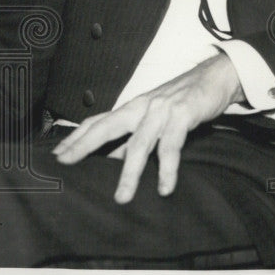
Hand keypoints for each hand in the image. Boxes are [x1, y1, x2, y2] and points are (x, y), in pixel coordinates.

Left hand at [52, 53, 244, 202]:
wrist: (217, 76)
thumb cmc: (185, 97)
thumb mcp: (156, 114)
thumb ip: (136, 134)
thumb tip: (114, 160)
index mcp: (133, 106)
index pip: (98, 121)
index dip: (76, 137)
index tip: (56, 155)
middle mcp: (143, 106)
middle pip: (107, 127)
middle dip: (84, 146)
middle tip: (66, 164)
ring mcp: (162, 110)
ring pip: (139, 144)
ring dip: (129, 172)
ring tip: (122, 198)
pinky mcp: (183, 114)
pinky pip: (172, 146)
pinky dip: (167, 168)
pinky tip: (165, 187)